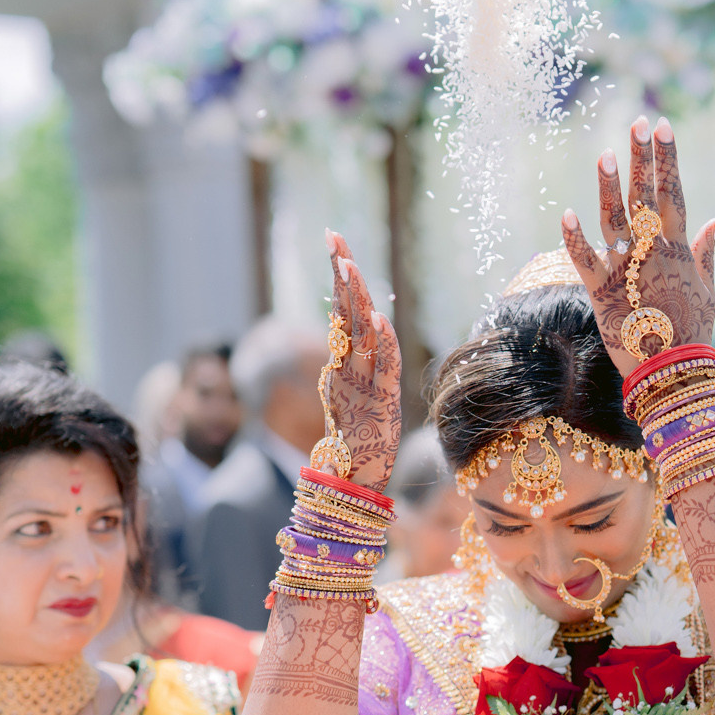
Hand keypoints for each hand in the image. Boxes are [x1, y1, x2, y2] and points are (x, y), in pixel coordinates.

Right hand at [321, 231, 402, 489]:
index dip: (341, 275)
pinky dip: (380, 342)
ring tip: (349, 266)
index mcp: (345, 360)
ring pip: (359, 333)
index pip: (344, 309)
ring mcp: (361, 381)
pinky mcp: (378, 400)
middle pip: (347, 311)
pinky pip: (380, 366)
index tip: (335, 241)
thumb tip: (363, 325)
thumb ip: (358, 358)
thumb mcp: (357, 389)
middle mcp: (350, 365)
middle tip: (333, 237)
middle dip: (341, 272)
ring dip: (355, 299)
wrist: (353, 476)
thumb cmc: (359, 436)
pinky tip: (377, 318)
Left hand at [562, 116, 714, 376]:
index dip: (667, 159)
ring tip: (606, 154)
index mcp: (677, 250)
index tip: (663, 127)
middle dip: (642, 159)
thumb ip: (707, 250)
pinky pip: (585, 260)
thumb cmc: (691, 332)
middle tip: (638, 123)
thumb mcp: (706, 289)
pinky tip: (567, 212)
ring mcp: (626, 270)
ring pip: (616, 221)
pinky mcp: (601, 292)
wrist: (672, 371)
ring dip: (610, 187)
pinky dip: (575, 238)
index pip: (673, 194)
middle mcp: (652, 254)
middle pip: (646, 198)